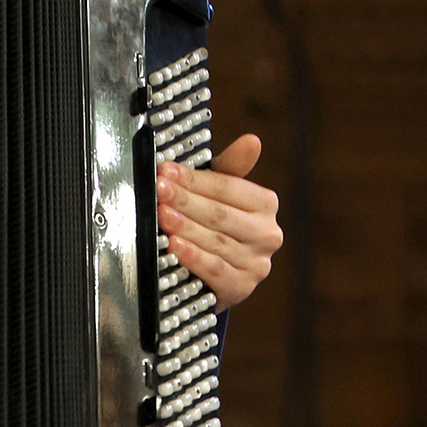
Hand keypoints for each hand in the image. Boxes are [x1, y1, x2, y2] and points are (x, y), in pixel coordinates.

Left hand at [159, 133, 281, 308]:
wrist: (213, 276)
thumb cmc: (215, 225)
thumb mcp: (220, 194)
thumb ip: (230, 168)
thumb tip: (252, 140)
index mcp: (265, 204)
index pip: (227, 187)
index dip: (194, 179)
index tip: (166, 171)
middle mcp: (267, 234)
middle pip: (220, 213)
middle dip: (185, 200)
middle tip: (158, 190)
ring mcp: (257, 263)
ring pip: (216, 241)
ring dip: (186, 227)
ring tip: (162, 215)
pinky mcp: (241, 287)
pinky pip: (215, 269)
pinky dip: (193, 257)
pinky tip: (174, 245)